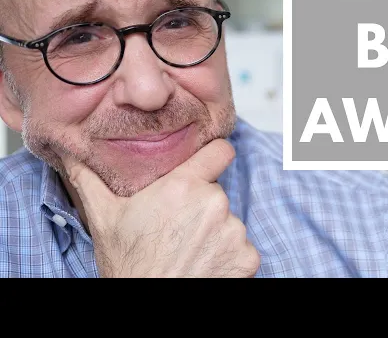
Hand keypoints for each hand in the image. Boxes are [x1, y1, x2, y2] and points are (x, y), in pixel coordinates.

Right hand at [62, 139, 260, 277]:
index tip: (208, 163)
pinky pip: (243, 247)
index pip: (221, 151)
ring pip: (229, 221)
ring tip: (189, 249)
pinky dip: (229, 255)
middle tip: (178, 225)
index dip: (214, 155)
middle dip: (201, 204)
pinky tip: (205, 265)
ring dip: (215, 232)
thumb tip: (71, 154)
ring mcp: (234, 231)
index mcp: (184, 186)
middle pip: (216, 192)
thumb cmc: (128, 266)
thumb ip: (90, 180)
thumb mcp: (104, 219)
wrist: (147, 306)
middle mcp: (214, 204)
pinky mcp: (247, 258)